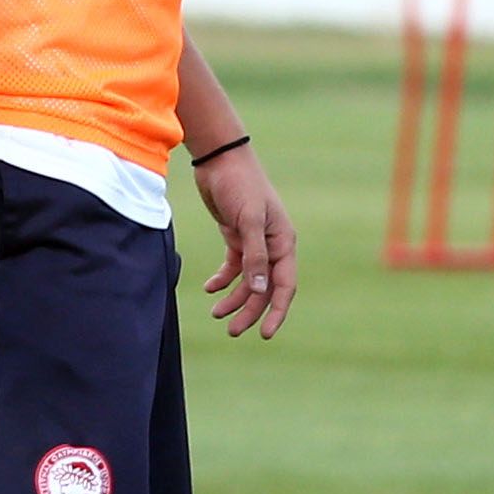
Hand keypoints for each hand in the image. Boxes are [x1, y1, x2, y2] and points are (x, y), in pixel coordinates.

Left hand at [192, 146, 296, 338]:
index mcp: (283, 243)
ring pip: (249, 281)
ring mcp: (254, 242)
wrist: (221, 159)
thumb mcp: (249, 220)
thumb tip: (260, 291)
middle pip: (265, 288)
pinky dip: (223, 280)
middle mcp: (272, 246)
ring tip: (216, 314)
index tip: (265, 334)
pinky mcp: (237, 236)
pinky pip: (234, 267)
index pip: (284, 286)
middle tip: (231, 331)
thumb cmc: (240, 185)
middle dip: (250, 311)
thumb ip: (254, 255)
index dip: (276, 311)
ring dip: (234, 299)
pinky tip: (209, 288)